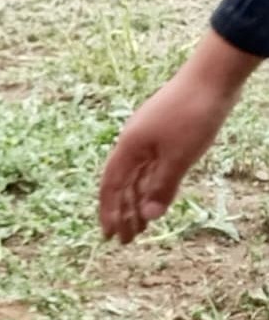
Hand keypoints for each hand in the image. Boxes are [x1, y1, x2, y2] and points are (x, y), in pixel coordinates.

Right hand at [99, 33, 257, 242]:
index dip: (109, 212)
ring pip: (138, 177)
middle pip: (123, 184)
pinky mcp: (164, 136)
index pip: (112, 186)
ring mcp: (148, 139)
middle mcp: (133, 144)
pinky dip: (151, 185)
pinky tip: (156, 197)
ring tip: (142, 225)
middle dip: (123, 213)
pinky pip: (151, 167)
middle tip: (126, 240)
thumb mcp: (179, 156)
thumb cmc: (192, 115)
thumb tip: (149, 216)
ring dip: (138, 201)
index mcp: (129, 148)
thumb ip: (162, 186)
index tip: (109, 235)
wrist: (211, 79)